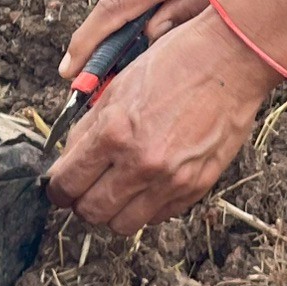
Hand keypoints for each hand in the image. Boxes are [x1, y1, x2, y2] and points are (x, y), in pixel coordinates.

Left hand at [49, 5, 279, 232]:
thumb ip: (89, 127)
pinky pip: (157, 217)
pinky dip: (144, 206)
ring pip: (122, 225)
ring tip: (114, 189)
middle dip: (80, 202)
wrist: (229, 60)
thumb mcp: (118, 86)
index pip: (68, 182)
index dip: (56, 188)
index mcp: (115, 132)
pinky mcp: (196, 188)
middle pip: (91, 212)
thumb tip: (69, 158)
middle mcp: (141, 163)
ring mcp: (171, 181)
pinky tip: (145, 183)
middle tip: (83, 188)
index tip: (57, 186)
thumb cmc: (174, 63)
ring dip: (112, 211)